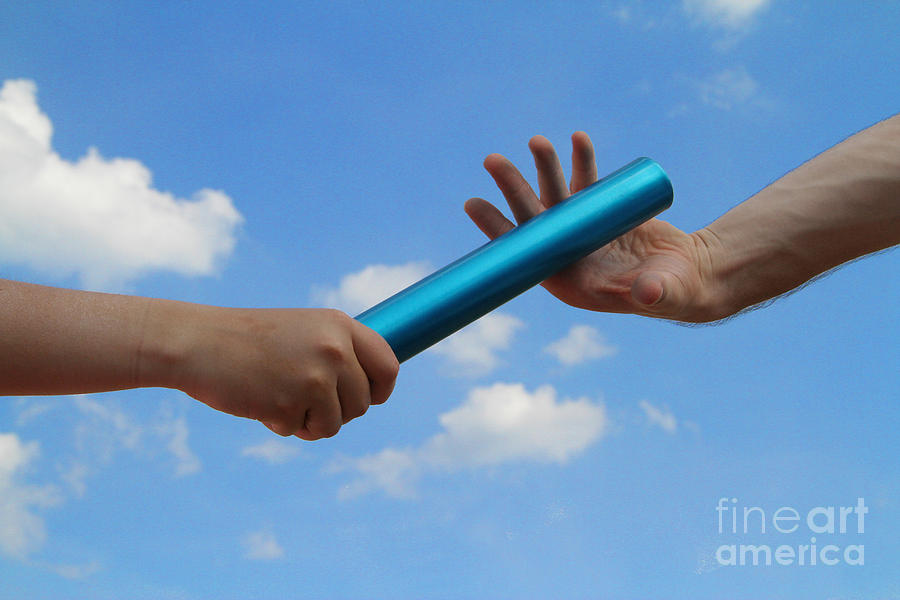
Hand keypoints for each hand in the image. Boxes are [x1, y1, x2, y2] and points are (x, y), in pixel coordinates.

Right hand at [165, 307, 398, 439]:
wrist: (198, 343)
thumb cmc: (249, 340)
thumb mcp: (304, 331)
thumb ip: (338, 352)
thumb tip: (373, 390)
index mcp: (340, 326)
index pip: (388, 366)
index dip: (379, 390)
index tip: (367, 398)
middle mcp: (335, 349)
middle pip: (362, 404)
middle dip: (336, 411)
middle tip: (302, 397)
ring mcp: (315, 376)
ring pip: (336, 424)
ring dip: (309, 421)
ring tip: (279, 396)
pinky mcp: (291, 403)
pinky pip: (302, 431)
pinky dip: (282, 425)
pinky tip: (261, 401)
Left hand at [464, 132, 722, 322]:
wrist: (692, 273)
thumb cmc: (675, 291)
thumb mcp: (667, 294)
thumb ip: (657, 294)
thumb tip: (647, 291)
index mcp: (569, 281)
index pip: (525, 254)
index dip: (499, 229)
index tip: (473, 204)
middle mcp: (569, 254)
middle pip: (534, 218)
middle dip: (514, 188)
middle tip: (493, 160)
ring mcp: (583, 231)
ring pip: (557, 195)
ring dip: (545, 167)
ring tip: (537, 141)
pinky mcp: (602, 211)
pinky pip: (587, 182)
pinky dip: (582, 161)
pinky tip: (578, 139)